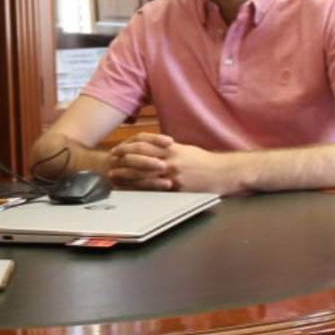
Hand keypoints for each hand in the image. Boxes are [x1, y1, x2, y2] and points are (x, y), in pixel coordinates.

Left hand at [107, 133, 235, 194]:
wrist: (223, 173)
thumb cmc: (204, 162)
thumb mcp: (186, 150)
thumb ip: (169, 150)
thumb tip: (154, 149)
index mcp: (172, 149)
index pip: (145, 145)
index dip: (129, 147)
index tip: (118, 149)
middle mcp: (170, 159)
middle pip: (141, 158)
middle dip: (124, 160)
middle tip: (111, 161)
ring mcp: (173, 174)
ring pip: (144, 174)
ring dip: (127, 175)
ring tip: (114, 176)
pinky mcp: (177, 188)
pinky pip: (155, 188)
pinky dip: (141, 188)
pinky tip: (132, 190)